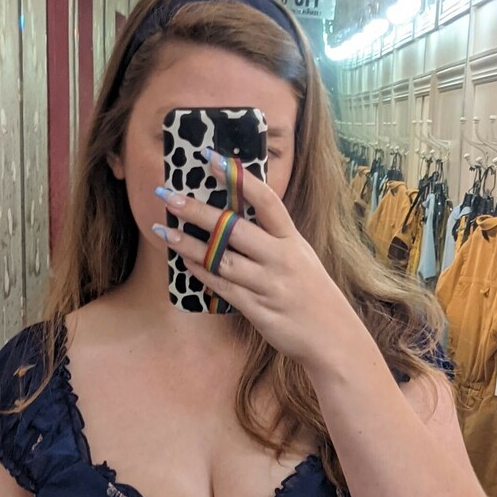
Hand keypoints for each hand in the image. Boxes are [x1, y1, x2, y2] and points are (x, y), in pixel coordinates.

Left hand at [152, 149, 366, 367]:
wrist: (333, 338)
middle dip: (198, 211)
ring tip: (163, 230)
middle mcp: (281, 258)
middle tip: (169, 195)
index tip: (212, 158)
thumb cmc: (313, 295)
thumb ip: (274, 238)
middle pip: (234, 229)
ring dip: (189, 244)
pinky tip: (184, 261)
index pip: (266, 200)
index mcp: (293, 240)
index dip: (239, 178)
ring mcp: (269, 285)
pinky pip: (223, 287)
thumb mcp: (301, 258)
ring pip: (221, 260)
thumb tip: (237, 217)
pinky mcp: (258, 310)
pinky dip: (202, 273)